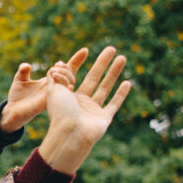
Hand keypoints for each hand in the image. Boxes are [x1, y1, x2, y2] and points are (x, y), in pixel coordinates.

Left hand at [0, 47, 88, 131]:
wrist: (12, 111)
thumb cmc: (17, 95)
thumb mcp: (20, 79)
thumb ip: (23, 71)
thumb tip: (26, 65)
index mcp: (51, 80)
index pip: (67, 69)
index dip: (77, 60)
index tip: (85, 50)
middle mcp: (55, 87)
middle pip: (70, 75)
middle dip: (67, 68)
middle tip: (58, 64)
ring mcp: (54, 95)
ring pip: (69, 84)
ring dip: (65, 76)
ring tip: (54, 71)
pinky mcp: (50, 103)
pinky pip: (63, 95)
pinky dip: (66, 88)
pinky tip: (69, 85)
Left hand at [38, 47, 131, 173]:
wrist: (70, 134)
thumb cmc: (61, 112)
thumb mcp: (54, 90)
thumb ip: (57, 76)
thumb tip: (59, 62)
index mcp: (67, 96)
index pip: (74, 77)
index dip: (77, 65)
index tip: (84, 51)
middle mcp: (80, 102)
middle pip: (94, 78)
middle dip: (103, 63)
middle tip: (111, 48)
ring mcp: (93, 110)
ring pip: (106, 88)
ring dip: (114, 73)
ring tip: (122, 57)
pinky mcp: (104, 118)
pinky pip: (114, 104)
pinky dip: (121, 94)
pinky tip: (128, 83)